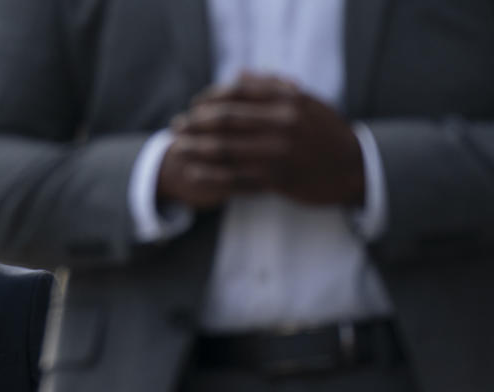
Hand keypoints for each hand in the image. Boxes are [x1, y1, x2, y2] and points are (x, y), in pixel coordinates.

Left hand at [161, 72, 364, 206]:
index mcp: (287, 100)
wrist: (353, 169)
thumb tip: (239, 74)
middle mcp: (281, 124)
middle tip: (176, 125)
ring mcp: (277, 153)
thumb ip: (272, 87)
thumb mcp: (306, 102)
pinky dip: (210, 175)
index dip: (210, 98)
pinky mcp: (274, 180)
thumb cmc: (325, 133)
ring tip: (177, 147)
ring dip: (195, 148)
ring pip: (225, 149)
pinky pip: (234, 177)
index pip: (238, 93)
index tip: (194, 104)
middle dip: (195, 122)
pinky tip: (192, 173)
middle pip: (225, 120)